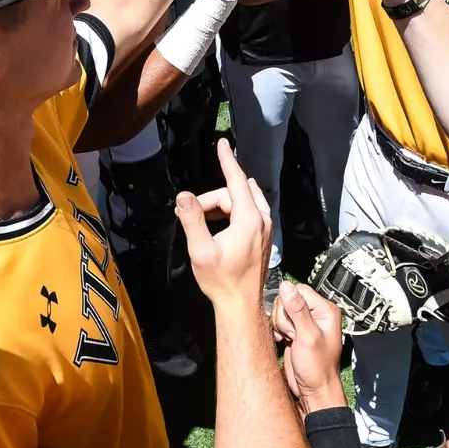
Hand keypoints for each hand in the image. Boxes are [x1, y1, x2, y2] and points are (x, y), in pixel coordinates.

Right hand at [177, 138, 272, 307]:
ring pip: (242, 201)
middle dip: (210, 198)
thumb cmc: (221, 280)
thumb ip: (192, 219)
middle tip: (188, 213)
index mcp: (248, 219)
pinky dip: (230, 212)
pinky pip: (248, 212)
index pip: (236, 180)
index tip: (222, 143)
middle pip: (234, 193)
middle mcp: (261, 220)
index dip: (227, 160)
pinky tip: (214, 227)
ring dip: (220, 204)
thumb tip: (183, 196)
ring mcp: (265, 228)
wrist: (241, 304)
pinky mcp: (263, 236)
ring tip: (199, 220)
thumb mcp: (200, 250)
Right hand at [271, 282, 346, 413]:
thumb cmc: (318, 368)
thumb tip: (286, 286)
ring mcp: (304, 323)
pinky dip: (277, 330)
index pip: (299, 290)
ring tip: (290, 339)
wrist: (313, 389)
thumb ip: (297, 310)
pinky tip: (283, 340)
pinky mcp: (294, 331)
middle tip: (293, 335)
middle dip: (284, 317)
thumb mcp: (308, 337)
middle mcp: (316, 314)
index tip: (293, 324)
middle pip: (287, 299)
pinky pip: (279, 321)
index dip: (290, 305)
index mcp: (325, 310)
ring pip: (281, 310)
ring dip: (280, 325)